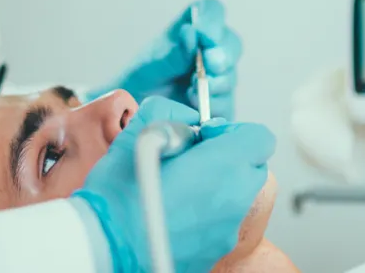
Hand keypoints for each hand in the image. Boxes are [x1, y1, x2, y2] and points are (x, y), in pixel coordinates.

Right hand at [73, 97, 274, 272]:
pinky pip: (219, 224)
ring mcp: (225, 232)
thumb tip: (187, 121)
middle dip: (228, 157)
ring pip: (236, 198)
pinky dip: (203, 214)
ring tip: (176, 186)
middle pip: (252, 168)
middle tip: (191, 158)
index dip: (233, 131)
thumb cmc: (119, 193)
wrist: (104, 246)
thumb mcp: (139, 132)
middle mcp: (232, 200)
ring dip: (216, 186)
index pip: (259, 138)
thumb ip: (171, 113)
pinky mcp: (213, 253)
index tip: (204, 136)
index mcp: (222, 166)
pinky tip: (171, 211)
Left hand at [89, 0, 240, 118]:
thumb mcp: (151, 65)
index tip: (205, 35)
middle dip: (223, 54)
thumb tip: (192, 33)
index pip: (211, 10)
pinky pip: (227, 103)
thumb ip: (173, 52)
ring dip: (216, 82)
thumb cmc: (141, 80)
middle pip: (231, 43)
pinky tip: (195, 106)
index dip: (213, 19)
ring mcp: (217, 77)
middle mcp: (208, 50)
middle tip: (210, 65)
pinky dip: (214, 104)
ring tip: (191, 91)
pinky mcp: (219, 103)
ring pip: (230, 74)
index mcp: (191, 29)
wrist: (133, 113)